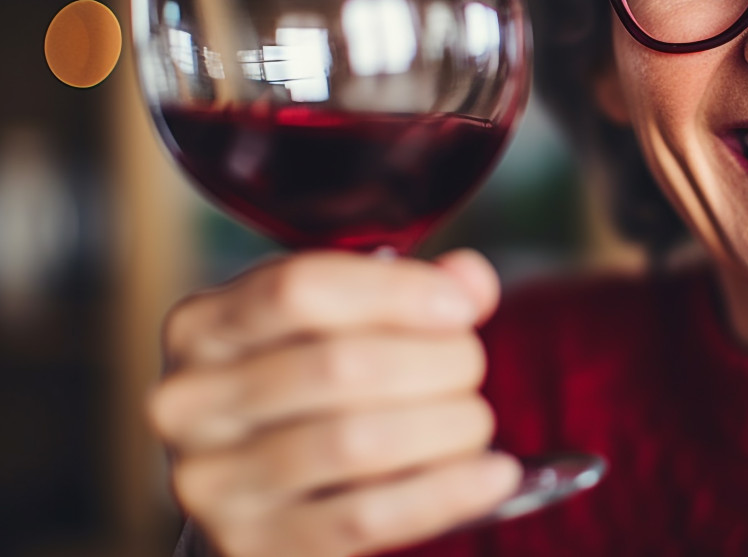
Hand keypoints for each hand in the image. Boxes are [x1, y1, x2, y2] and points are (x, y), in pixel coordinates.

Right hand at [148, 248, 520, 556]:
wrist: (257, 490)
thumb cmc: (305, 387)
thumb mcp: (336, 320)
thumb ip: (406, 289)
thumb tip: (470, 282)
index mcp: (203, 324)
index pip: (299, 289)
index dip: (395, 293)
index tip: (461, 306)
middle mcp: (190, 401)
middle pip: (340, 365)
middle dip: (436, 362)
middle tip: (471, 367)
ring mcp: (212, 482)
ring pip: (356, 443)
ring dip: (445, 427)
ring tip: (474, 421)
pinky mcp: (251, 545)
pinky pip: (364, 519)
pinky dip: (445, 493)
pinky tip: (492, 474)